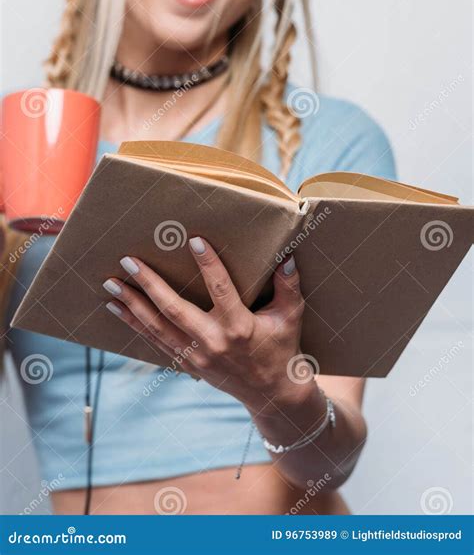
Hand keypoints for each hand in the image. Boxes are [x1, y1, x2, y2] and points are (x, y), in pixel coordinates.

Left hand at [102, 235, 314, 413]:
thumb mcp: (290, 317)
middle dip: (149, 284)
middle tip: (128, 261)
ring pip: (157, 327)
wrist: (271, 394)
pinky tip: (117, 308)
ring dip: (131, 305)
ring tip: (110, 284)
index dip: (208, 264)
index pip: (221, 289)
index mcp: (240, 327)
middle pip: (174, 309)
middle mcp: (213, 342)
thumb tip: (287, 256)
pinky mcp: (186, 364)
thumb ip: (289, 287)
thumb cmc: (281, 348)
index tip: (193, 239)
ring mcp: (196, 356)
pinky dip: (134, 324)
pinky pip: (154, 342)